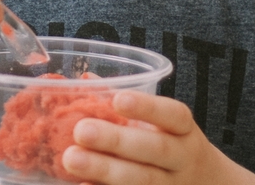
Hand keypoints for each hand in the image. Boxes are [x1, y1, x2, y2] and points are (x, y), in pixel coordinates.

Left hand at [61, 90, 254, 184]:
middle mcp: (181, 159)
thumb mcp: (161, 123)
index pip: (173, 116)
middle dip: (117, 140)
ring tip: (71, 158)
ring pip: (142, 180)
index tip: (119, 99)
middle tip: (81, 131)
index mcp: (184, 130)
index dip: (148, 108)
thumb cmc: (170, 143)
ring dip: (104, 170)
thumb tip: (86, 79)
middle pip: (155, 149)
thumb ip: (127, 102)